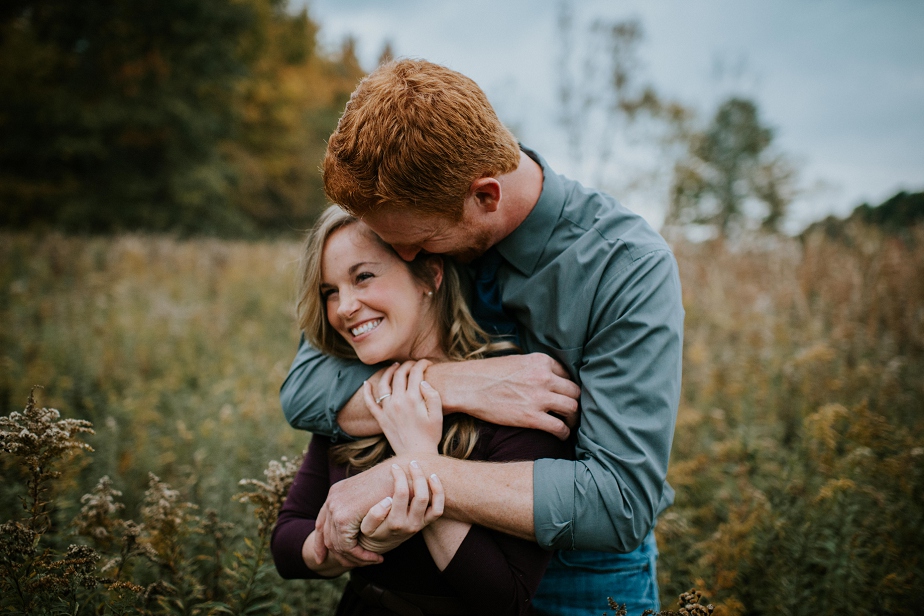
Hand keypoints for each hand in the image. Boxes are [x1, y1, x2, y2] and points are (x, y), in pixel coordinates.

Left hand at [316, 461, 394, 565]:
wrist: (402, 475)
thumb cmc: (393, 482)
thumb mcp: (371, 496)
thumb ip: (361, 507)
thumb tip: (359, 522)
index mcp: (336, 492)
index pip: (322, 522)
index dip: (321, 542)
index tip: (322, 557)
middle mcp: (332, 498)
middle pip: (325, 535)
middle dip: (338, 554)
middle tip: (354, 564)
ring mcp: (335, 507)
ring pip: (337, 544)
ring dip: (353, 557)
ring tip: (370, 561)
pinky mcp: (344, 518)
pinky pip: (347, 546)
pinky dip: (361, 556)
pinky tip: (375, 558)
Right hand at [358, 461, 443, 553]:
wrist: (381, 545)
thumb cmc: (371, 532)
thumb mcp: (366, 527)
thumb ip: (374, 515)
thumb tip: (388, 500)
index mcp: (394, 523)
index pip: (401, 494)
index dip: (399, 477)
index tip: (394, 467)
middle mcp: (410, 524)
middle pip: (420, 496)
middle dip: (416, 475)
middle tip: (410, 463)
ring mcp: (420, 524)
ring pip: (432, 502)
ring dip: (429, 481)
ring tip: (422, 469)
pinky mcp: (426, 523)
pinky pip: (438, 509)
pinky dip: (439, 493)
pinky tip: (433, 478)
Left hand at [363, 360, 441, 455]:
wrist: (416, 455)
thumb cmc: (431, 435)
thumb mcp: (438, 416)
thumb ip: (433, 396)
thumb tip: (423, 381)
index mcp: (414, 399)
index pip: (416, 373)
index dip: (422, 364)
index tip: (428, 363)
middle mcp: (398, 402)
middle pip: (400, 375)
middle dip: (408, 365)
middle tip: (414, 364)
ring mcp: (387, 410)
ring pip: (384, 384)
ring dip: (389, 372)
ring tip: (395, 366)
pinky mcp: (381, 418)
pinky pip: (370, 403)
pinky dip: (366, 392)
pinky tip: (366, 383)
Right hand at [431, 353, 580, 439]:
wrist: (467, 386)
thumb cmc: (488, 374)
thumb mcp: (517, 361)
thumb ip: (535, 368)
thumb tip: (547, 378)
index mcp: (541, 361)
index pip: (568, 375)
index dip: (567, 388)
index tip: (566, 396)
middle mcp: (544, 377)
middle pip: (574, 392)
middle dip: (575, 403)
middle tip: (571, 412)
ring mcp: (539, 397)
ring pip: (572, 408)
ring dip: (573, 419)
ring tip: (568, 424)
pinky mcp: (531, 417)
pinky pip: (559, 427)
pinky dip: (564, 433)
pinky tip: (561, 436)